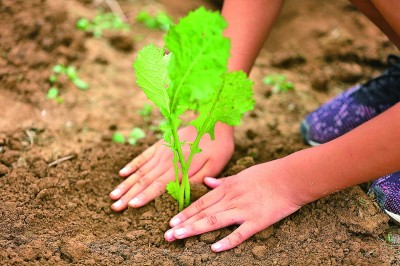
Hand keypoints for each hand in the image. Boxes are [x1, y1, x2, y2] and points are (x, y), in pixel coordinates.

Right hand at [110, 123, 233, 210]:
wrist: (214, 120)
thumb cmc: (218, 147)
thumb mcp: (214, 166)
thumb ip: (196, 180)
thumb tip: (180, 194)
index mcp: (180, 168)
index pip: (158, 185)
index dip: (144, 196)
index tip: (130, 205)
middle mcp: (167, 160)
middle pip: (145, 180)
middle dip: (129, 194)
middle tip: (114, 207)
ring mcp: (162, 151)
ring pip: (140, 170)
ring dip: (126, 183)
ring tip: (113, 195)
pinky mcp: (161, 144)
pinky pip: (143, 156)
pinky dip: (132, 165)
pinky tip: (122, 173)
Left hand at [164, 160, 302, 251]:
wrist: (290, 178)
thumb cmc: (266, 174)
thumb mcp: (241, 174)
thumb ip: (223, 181)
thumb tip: (207, 182)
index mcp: (227, 188)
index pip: (201, 203)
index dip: (185, 212)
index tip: (171, 222)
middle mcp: (231, 199)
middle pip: (203, 213)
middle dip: (184, 223)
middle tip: (167, 235)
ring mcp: (243, 210)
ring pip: (215, 221)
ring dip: (195, 229)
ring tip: (179, 237)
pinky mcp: (257, 221)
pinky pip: (240, 233)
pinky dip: (227, 241)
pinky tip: (214, 248)